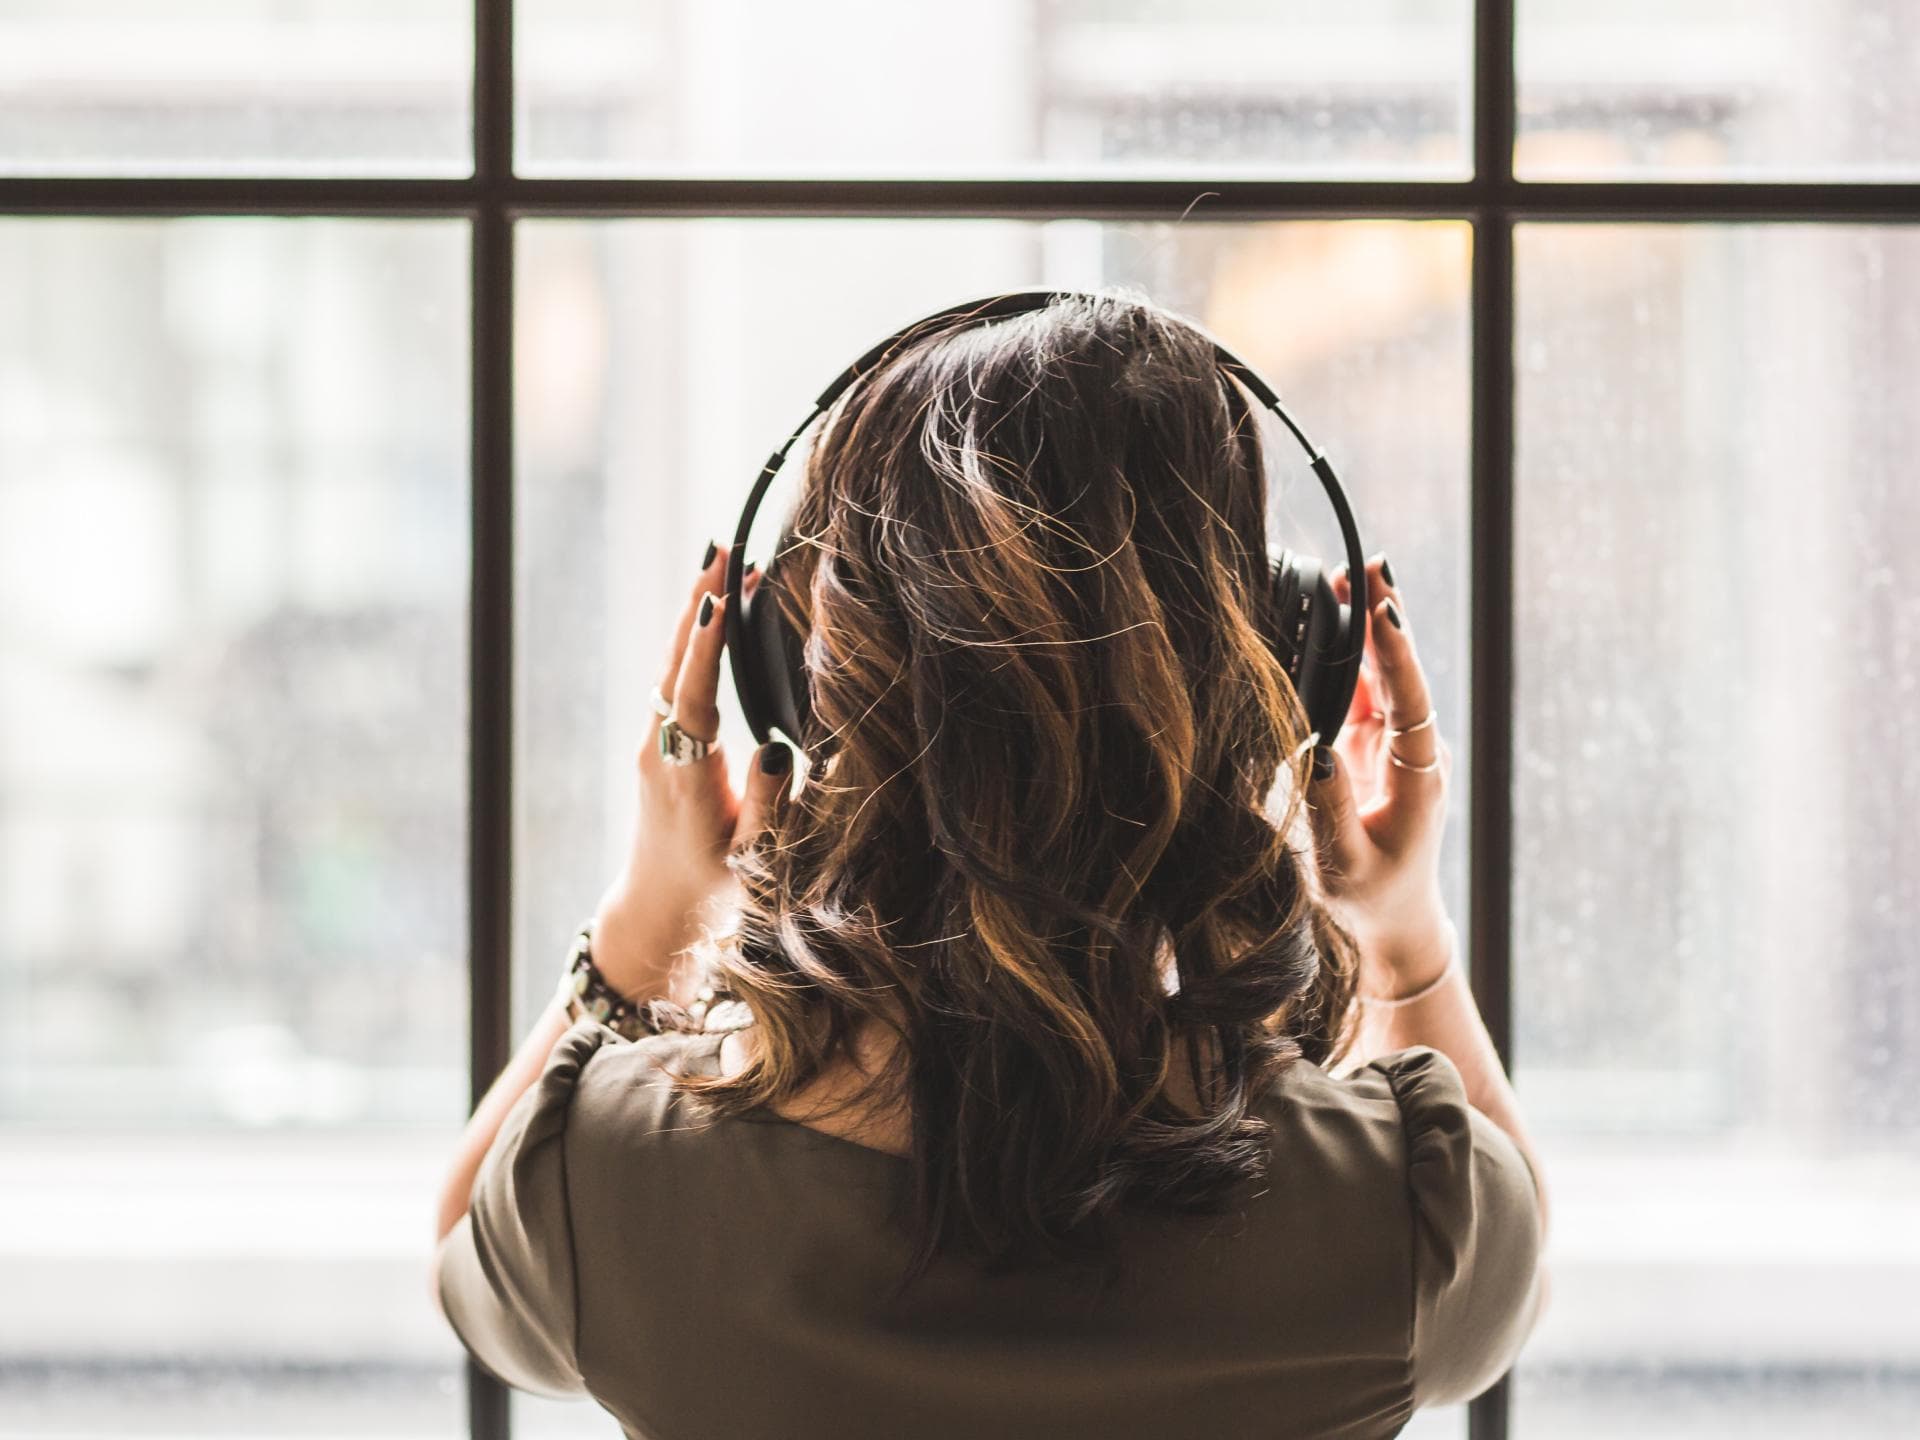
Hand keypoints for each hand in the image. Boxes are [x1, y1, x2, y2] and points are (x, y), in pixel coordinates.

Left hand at [589, 541, 795, 1000]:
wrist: (658, 909)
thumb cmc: (713, 887)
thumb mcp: (752, 858)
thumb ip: (767, 806)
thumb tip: (774, 750)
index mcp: (684, 774)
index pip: (695, 695)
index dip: (706, 645)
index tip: (719, 596)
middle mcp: (660, 750)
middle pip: (676, 661)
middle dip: (699, 601)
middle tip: (720, 546)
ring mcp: (654, 743)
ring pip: (673, 664)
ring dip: (696, 611)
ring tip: (720, 560)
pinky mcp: (659, 742)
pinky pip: (676, 678)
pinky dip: (695, 639)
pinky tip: (713, 611)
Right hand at [1305, 553, 1455, 994]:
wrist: (1395, 919)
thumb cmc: (1371, 898)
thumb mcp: (1345, 863)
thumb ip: (1329, 808)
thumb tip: (1311, 748)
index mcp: (1419, 775)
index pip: (1409, 700)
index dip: (1397, 653)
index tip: (1385, 608)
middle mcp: (1415, 749)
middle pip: (1400, 672)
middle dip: (1384, 617)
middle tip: (1368, 564)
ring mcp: (1396, 743)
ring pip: (1383, 674)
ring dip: (1367, 626)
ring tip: (1348, 575)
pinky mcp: (1374, 744)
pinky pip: (1364, 689)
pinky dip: (1349, 652)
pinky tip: (1333, 616)